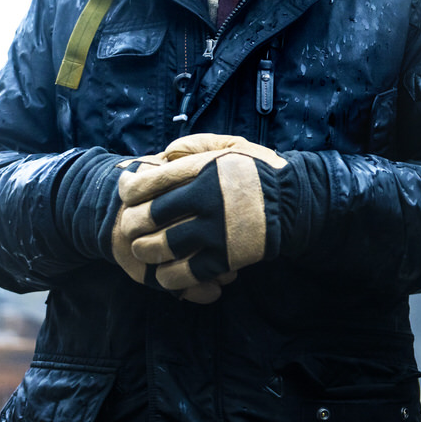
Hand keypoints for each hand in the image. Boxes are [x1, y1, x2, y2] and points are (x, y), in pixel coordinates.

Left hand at [114, 135, 288, 302]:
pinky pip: (182, 273)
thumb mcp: (231, 145)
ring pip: (160, 248)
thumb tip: (163, 155)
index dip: (128, 188)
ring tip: (145, 249)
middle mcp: (205, 200)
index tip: (127, 191)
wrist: (294, 202)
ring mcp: (214, 231)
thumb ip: (195, 145)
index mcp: (202, 170)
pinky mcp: (224, 258)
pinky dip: (167, 276)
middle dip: (133, 223)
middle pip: (147, 217)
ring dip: (145, 251)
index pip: (147, 182)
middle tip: (133, 226)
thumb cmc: (259, 172)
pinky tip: (165, 272)